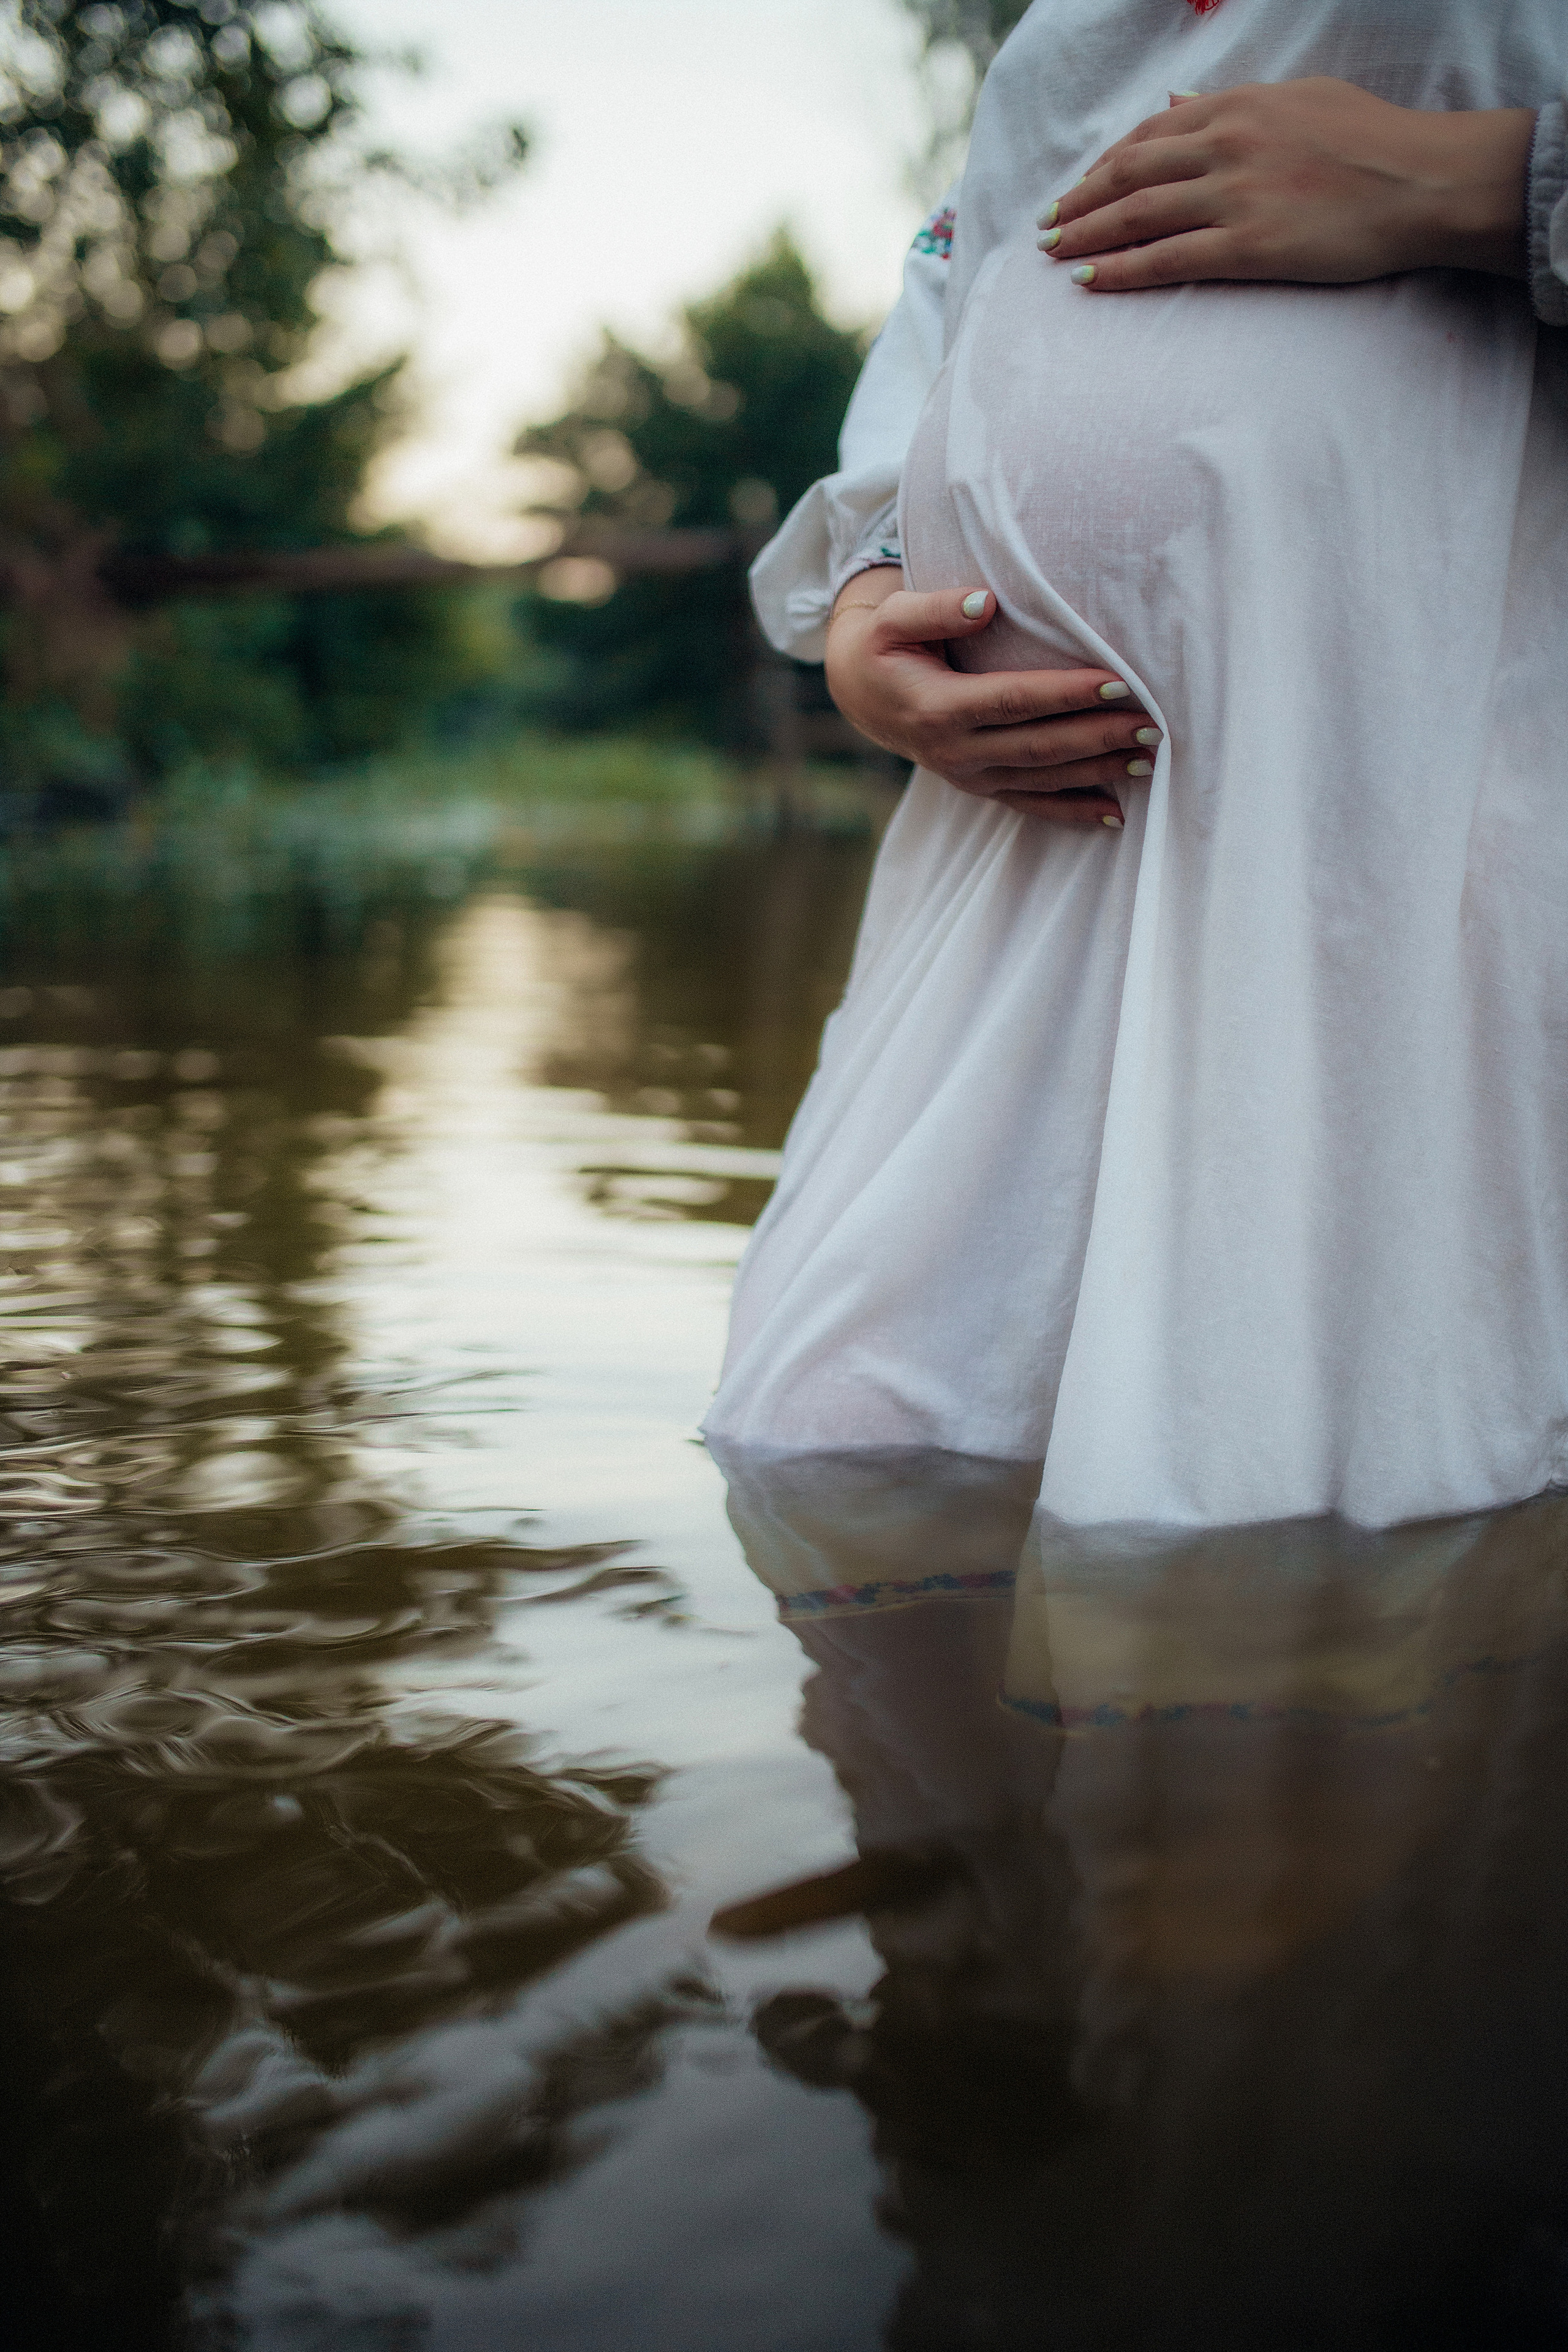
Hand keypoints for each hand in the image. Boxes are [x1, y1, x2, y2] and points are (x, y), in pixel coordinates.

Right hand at [824, 568, 1157, 829]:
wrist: (860, 695)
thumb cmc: (883, 646)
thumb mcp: (894, 618)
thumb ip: (936, 609)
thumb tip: (986, 603)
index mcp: (937, 709)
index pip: (1013, 699)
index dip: (1065, 694)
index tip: (1117, 682)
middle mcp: (954, 752)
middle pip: (1038, 746)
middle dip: (1097, 736)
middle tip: (1152, 724)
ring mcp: (968, 777)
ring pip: (1042, 779)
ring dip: (1097, 772)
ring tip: (1148, 760)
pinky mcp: (980, 789)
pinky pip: (1031, 806)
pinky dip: (1073, 813)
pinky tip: (1116, 815)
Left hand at [1037, 79, 1535, 293]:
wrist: (1423, 181)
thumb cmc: (1373, 141)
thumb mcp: (1302, 99)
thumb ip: (1235, 105)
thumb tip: (1179, 105)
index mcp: (1239, 106)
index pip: (1152, 133)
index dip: (1107, 163)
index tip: (1080, 186)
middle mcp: (1228, 144)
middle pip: (1131, 173)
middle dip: (1080, 201)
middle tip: (1047, 227)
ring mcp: (1235, 196)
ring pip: (1138, 215)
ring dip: (1087, 235)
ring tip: (1054, 256)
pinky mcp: (1249, 245)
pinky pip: (1168, 259)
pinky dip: (1122, 270)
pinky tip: (1091, 281)